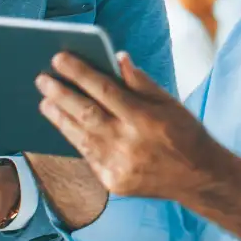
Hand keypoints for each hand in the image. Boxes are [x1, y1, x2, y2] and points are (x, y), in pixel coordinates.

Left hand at [36, 52, 221, 200]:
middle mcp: (128, 143)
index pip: (104, 90)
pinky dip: (74, 138)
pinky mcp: (113, 183)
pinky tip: (64, 124)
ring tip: (45, 100)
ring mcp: (119, 166)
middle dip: (60, 93)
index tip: (59, 58)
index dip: (79, 72)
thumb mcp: (170, 103)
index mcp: (144, 119)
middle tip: (42, 79)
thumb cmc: (185, 134)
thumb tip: (117, 57)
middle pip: (85, 113)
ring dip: (59, 117)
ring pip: (80, 137)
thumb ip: (141, 82)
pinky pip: (87, 156)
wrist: (199, 179)